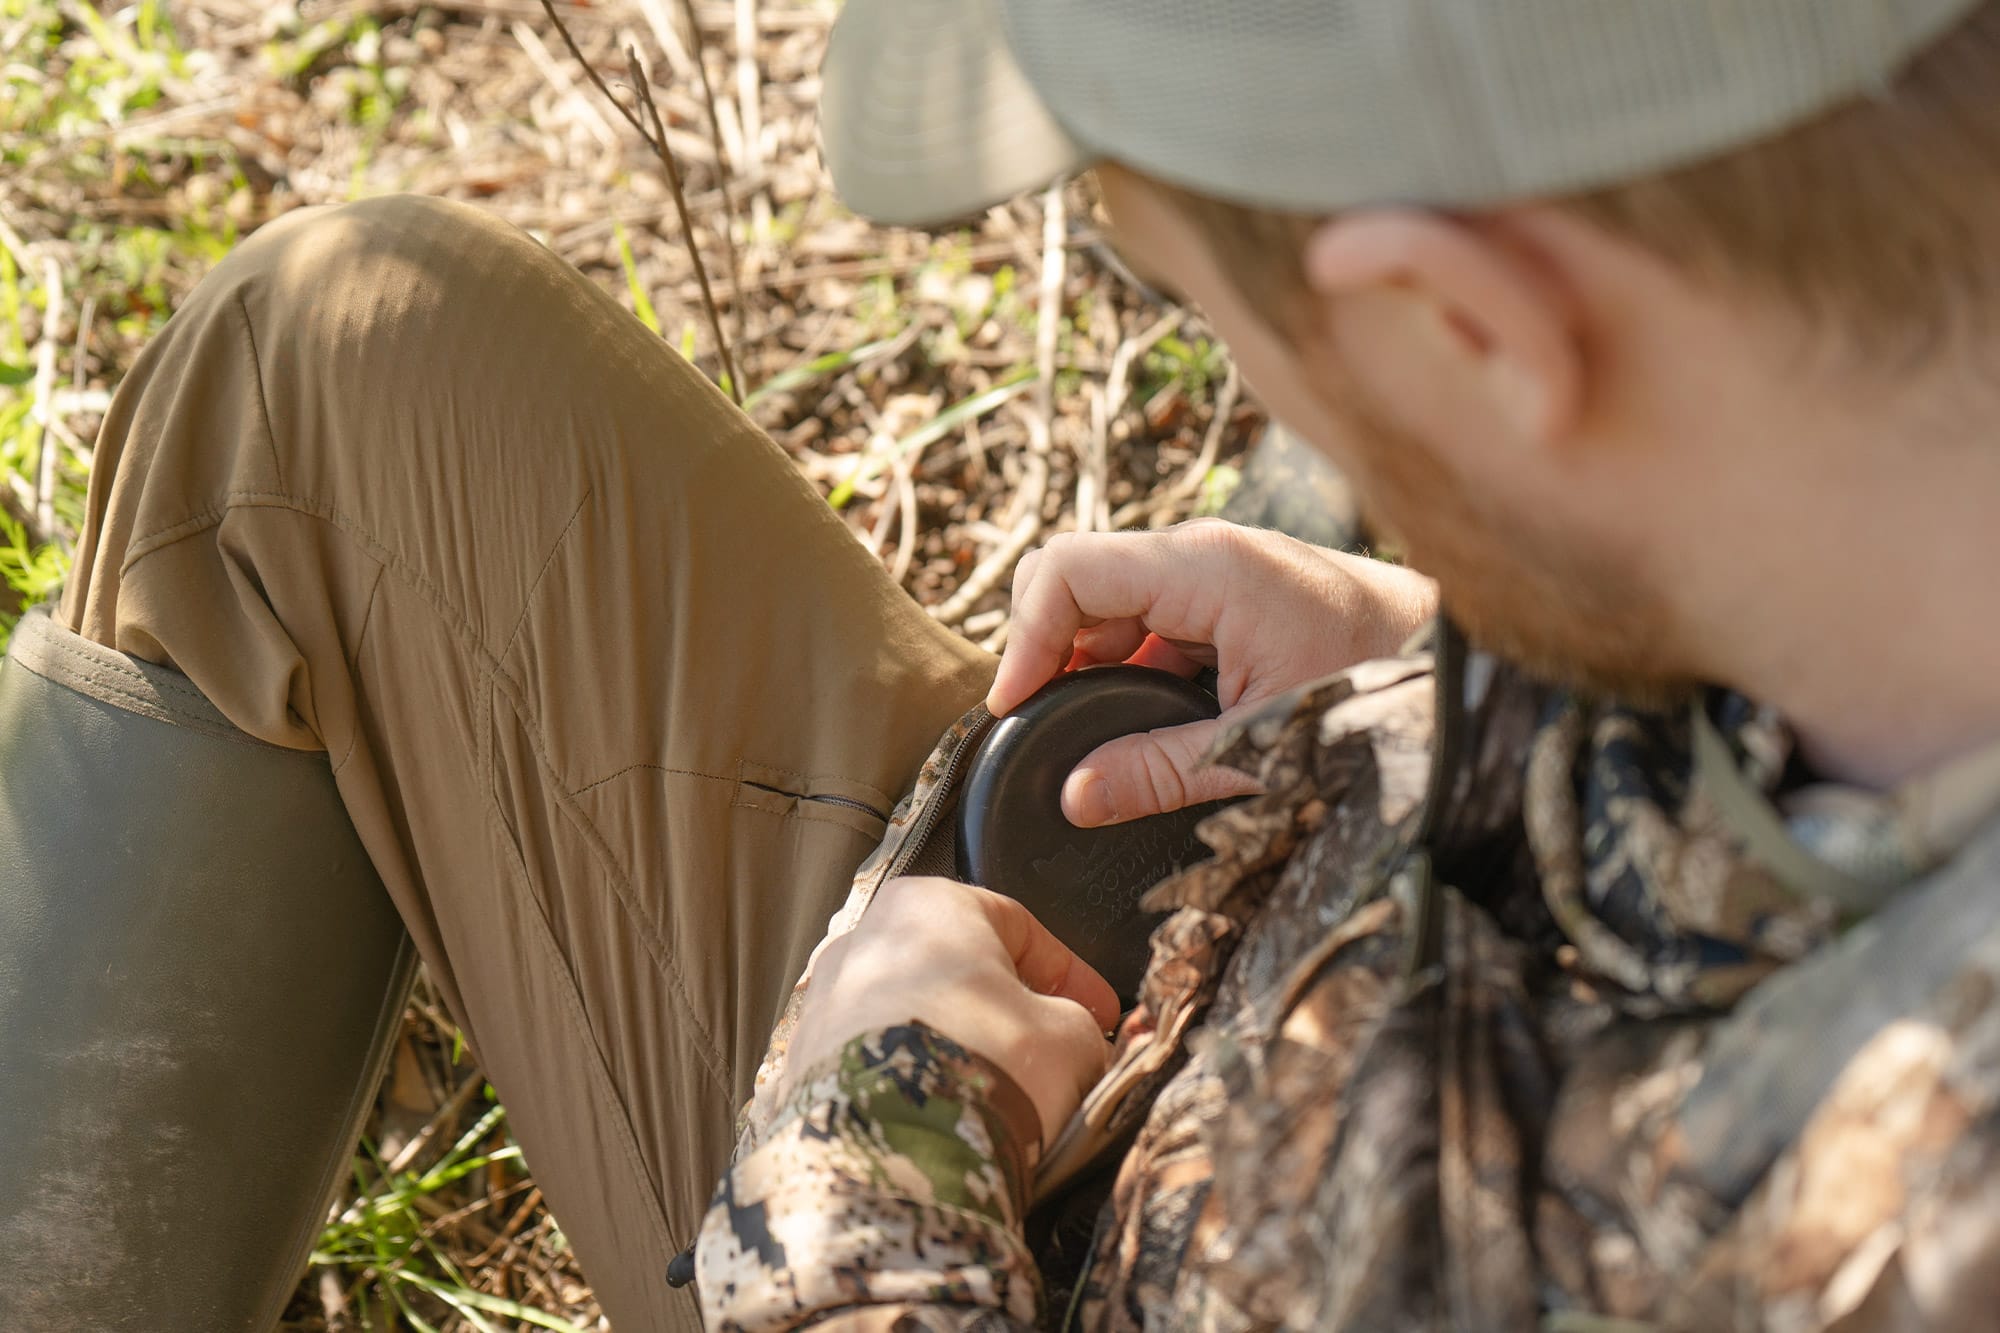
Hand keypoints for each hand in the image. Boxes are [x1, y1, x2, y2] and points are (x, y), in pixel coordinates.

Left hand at [784, 877, 1119, 1153]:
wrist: (893, 1152)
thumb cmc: (981, 1068)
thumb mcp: (1071, 1039)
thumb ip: (1079, 1028)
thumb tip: (1077, 1045)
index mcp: (928, 904)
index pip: (1018, 926)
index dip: (1070, 975)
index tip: (1099, 1014)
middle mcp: (862, 942)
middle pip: (958, 973)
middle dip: (1008, 1014)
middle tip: (1052, 1056)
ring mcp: (823, 1007)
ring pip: (913, 1022)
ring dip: (960, 1053)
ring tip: (1002, 1102)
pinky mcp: (801, 1071)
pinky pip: (877, 1072)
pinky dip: (914, 1091)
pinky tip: (950, 1126)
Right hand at [989, 519, 1437, 826]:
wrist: (1474, 674)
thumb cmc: (1388, 694)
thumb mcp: (1266, 746)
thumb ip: (1160, 770)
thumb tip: (1074, 799)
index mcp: (1207, 567)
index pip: (1066, 569)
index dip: (1025, 638)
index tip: (1013, 709)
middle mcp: (1207, 553)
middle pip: (1082, 580)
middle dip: (1051, 652)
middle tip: (1043, 728)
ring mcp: (1223, 571)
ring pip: (1116, 602)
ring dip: (1091, 664)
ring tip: (1090, 735)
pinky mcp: (1239, 597)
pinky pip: (1157, 620)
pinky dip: (1133, 667)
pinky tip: (1142, 722)